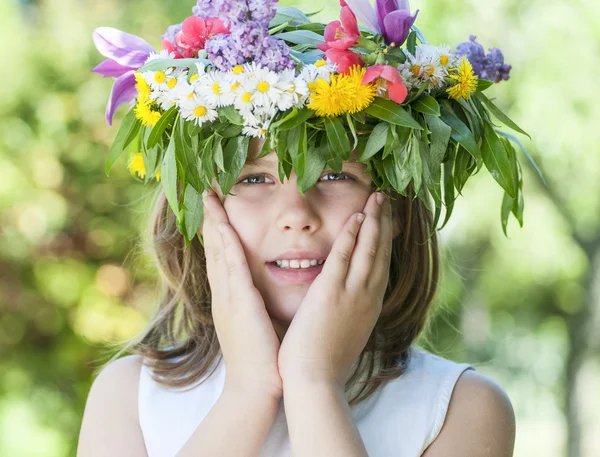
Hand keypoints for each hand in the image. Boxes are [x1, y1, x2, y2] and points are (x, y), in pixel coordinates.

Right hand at [202, 188, 283, 399]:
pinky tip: (222, 222)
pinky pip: (230, 264)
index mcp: (230, 298)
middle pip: (214, 247)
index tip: (217, 208)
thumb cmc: (263, 359)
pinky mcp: (238, 302)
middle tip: (205, 192)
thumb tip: (265, 292)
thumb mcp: (257, 324)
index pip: (222, 256)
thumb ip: (257, 304)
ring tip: (209, 196)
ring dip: (213, 221)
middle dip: (210, 219)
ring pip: (218, 250)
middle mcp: (224, 293)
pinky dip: (225, 240)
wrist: (255, 389)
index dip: (217, 230)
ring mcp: (228, 296)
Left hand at [277, 191, 392, 387]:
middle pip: (380, 252)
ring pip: (368, 250)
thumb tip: (347, 306)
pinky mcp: (331, 293)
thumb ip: (349, 314)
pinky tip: (357, 216)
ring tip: (379, 197)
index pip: (381, 266)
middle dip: (385, 223)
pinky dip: (352, 235)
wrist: (316, 383)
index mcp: (369, 306)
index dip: (384, 241)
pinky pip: (345, 257)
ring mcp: (352, 294)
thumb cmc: (326, 364)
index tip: (386, 222)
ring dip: (374, 221)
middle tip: (388, 199)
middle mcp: (367, 297)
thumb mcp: (346, 334)